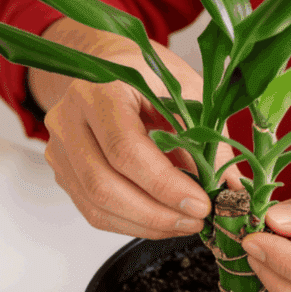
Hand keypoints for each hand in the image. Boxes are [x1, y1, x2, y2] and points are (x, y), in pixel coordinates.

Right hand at [34, 18, 239, 239]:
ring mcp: (61, 147)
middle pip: (104, 184)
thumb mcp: (189, 94)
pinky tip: (161, 221)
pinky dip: (131, 224)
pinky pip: (93, 211)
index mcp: (100, 89)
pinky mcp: (64, 170)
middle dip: (156, 214)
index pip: (126, 149)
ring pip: (96, 204)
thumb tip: (230, 191)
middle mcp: (69, 118)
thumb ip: (207, 142)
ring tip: (184, 224)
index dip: (164, 185)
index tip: (201, 203)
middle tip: (196, 220)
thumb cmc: (150, 76)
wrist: (111, 66)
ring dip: (145, 225)